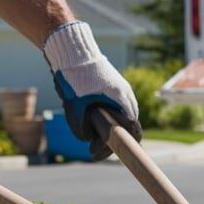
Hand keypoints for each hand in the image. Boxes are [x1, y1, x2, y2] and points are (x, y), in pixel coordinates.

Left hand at [44, 21, 141, 160]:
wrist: (71, 50)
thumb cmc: (74, 77)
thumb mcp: (75, 107)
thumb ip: (83, 127)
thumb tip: (88, 139)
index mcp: (122, 100)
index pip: (132, 131)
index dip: (123, 146)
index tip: (110, 153)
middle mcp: (126, 94)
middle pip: (128, 124)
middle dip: (116, 137)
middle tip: (98, 147)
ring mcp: (121, 87)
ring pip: (122, 114)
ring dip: (113, 126)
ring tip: (95, 133)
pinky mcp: (114, 83)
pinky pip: (117, 104)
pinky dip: (110, 114)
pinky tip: (95, 117)